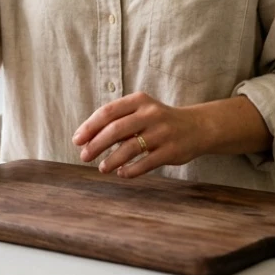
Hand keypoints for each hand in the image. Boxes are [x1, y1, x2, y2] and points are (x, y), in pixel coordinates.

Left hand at [72, 92, 204, 177]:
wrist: (197, 127)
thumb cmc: (159, 120)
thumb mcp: (140, 111)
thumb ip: (118, 121)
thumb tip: (87, 139)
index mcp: (139, 100)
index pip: (107, 112)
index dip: (89, 127)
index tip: (77, 140)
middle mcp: (150, 114)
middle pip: (116, 129)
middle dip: (96, 144)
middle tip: (84, 156)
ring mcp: (162, 133)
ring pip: (130, 148)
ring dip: (112, 160)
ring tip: (102, 168)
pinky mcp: (171, 151)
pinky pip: (146, 163)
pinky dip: (130, 170)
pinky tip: (121, 173)